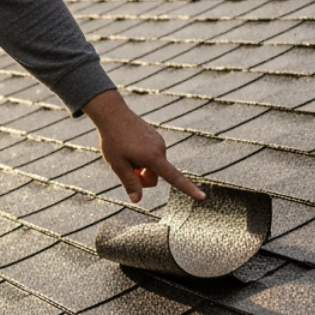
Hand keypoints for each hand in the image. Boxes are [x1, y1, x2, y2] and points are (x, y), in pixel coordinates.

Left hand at [82, 89, 204, 203]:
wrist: (112, 113)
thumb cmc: (113, 140)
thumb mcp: (118, 165)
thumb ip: (130, 183)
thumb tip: (137, 201)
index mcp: (153, 157)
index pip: (174, 178)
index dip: (189, 189)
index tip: (202, 197)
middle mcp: (160, 149)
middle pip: (155, 176)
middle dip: (143, 177)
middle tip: (126, 166)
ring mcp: (159, 142)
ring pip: (153, 165)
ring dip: (141, 165)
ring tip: (125, 151)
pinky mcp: (156, 137)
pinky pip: (151, 155)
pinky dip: (142, 156)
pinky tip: (129, 145)